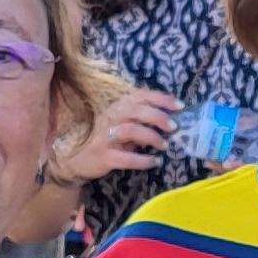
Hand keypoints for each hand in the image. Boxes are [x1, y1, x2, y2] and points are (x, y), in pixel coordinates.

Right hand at [55, 89, 179, 184]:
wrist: (77, 160)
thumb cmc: (106, 140)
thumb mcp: (123, 125)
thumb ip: (141, 121)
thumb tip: (170, 120)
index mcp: (117, 107)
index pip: (140, 95)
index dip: (161, 99)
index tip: (180, 106)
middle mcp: (110, 117)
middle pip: (135, 110)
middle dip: (158, 117)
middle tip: (173, 127)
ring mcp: (105, 137)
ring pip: (130, 131)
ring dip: (151, 137)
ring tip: (164, 146)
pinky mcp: (103, 156)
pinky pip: (125, 158)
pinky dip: (142, 160)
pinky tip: (154, 162)